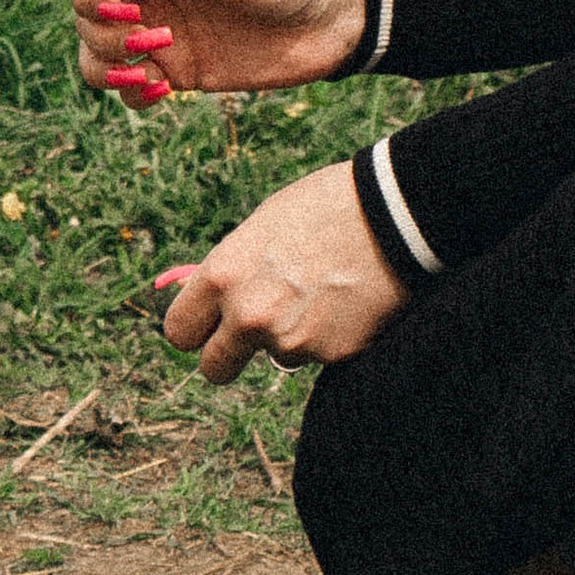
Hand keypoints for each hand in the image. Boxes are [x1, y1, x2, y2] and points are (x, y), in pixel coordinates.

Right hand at [69, 0, 365, 102]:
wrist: (329, 20)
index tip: (131, 8)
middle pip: (84, 18)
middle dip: (101, 34)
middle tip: (148, 39)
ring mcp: (161, 36)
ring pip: (96, 58)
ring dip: (105, 70)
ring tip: (149, 73)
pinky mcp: (180, 73)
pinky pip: (130, 92)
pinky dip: (132, 98)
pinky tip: (164, 91)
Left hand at [155, 157, 406, 381]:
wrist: (396, 211)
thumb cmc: (326, 206)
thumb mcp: (263, 227)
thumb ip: (233, 269)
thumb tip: (210, 298)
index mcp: (225, 276)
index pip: (179, 331)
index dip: (194, 329)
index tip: (207, 326)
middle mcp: (251, 315)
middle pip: (214, 368)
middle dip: (228, 356)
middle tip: (252, 332)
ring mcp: (293, 341)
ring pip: (277, 356)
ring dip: (292, 335)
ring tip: (324, 289)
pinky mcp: (333, 356)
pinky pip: (319, 356)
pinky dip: (330, 336)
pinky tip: (349, 299)